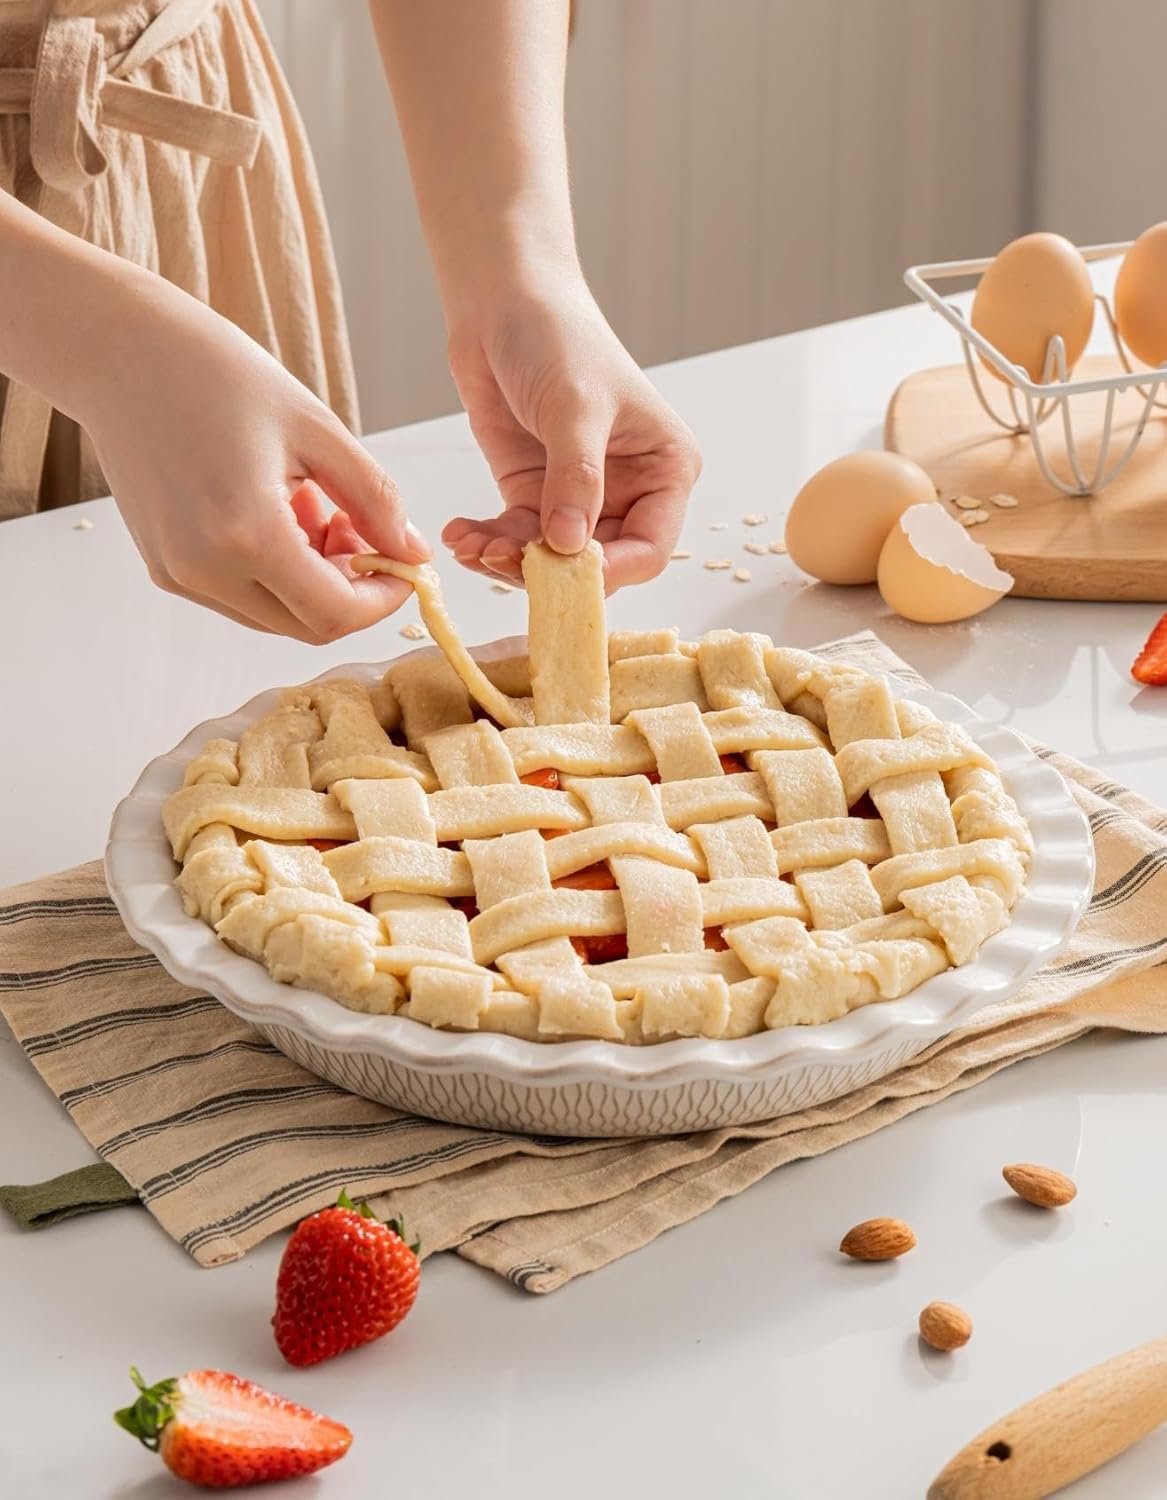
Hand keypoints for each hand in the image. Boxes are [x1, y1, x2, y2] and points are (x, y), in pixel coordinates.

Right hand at [80, 275, 429, 641]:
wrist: (121, 353)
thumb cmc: (217, 374)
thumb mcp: (318, 429)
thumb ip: (375, 500)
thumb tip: (412, 553)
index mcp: (247, 534)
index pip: (336, 613)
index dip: (384, 598)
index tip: (406, 564)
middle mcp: (205, 569)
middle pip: (308, 625)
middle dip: (351, 588)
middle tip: (360, 527)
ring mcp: (179, 574)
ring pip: (275, 615)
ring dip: (314, 579)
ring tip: (314, 506)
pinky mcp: (164, 569)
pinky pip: (240, 596)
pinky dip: (275, 570)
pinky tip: (277, 509)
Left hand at [441, 275, 700, 588]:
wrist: (502, 301)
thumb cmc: (557, 337)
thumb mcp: (574, 406)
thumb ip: (577, 478)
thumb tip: (570, 547)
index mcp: (665, 471)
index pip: (649, 548)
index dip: (611, 571)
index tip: (564, 577)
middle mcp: (629, 492)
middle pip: (597, 564)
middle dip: (549, 572)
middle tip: (500, 561)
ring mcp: (578, 497)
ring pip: (551, 560)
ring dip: (510, 562)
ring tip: (472, 546)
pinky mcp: (534, 494)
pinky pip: (516, 539)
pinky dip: (488, 544)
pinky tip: (462, 535)